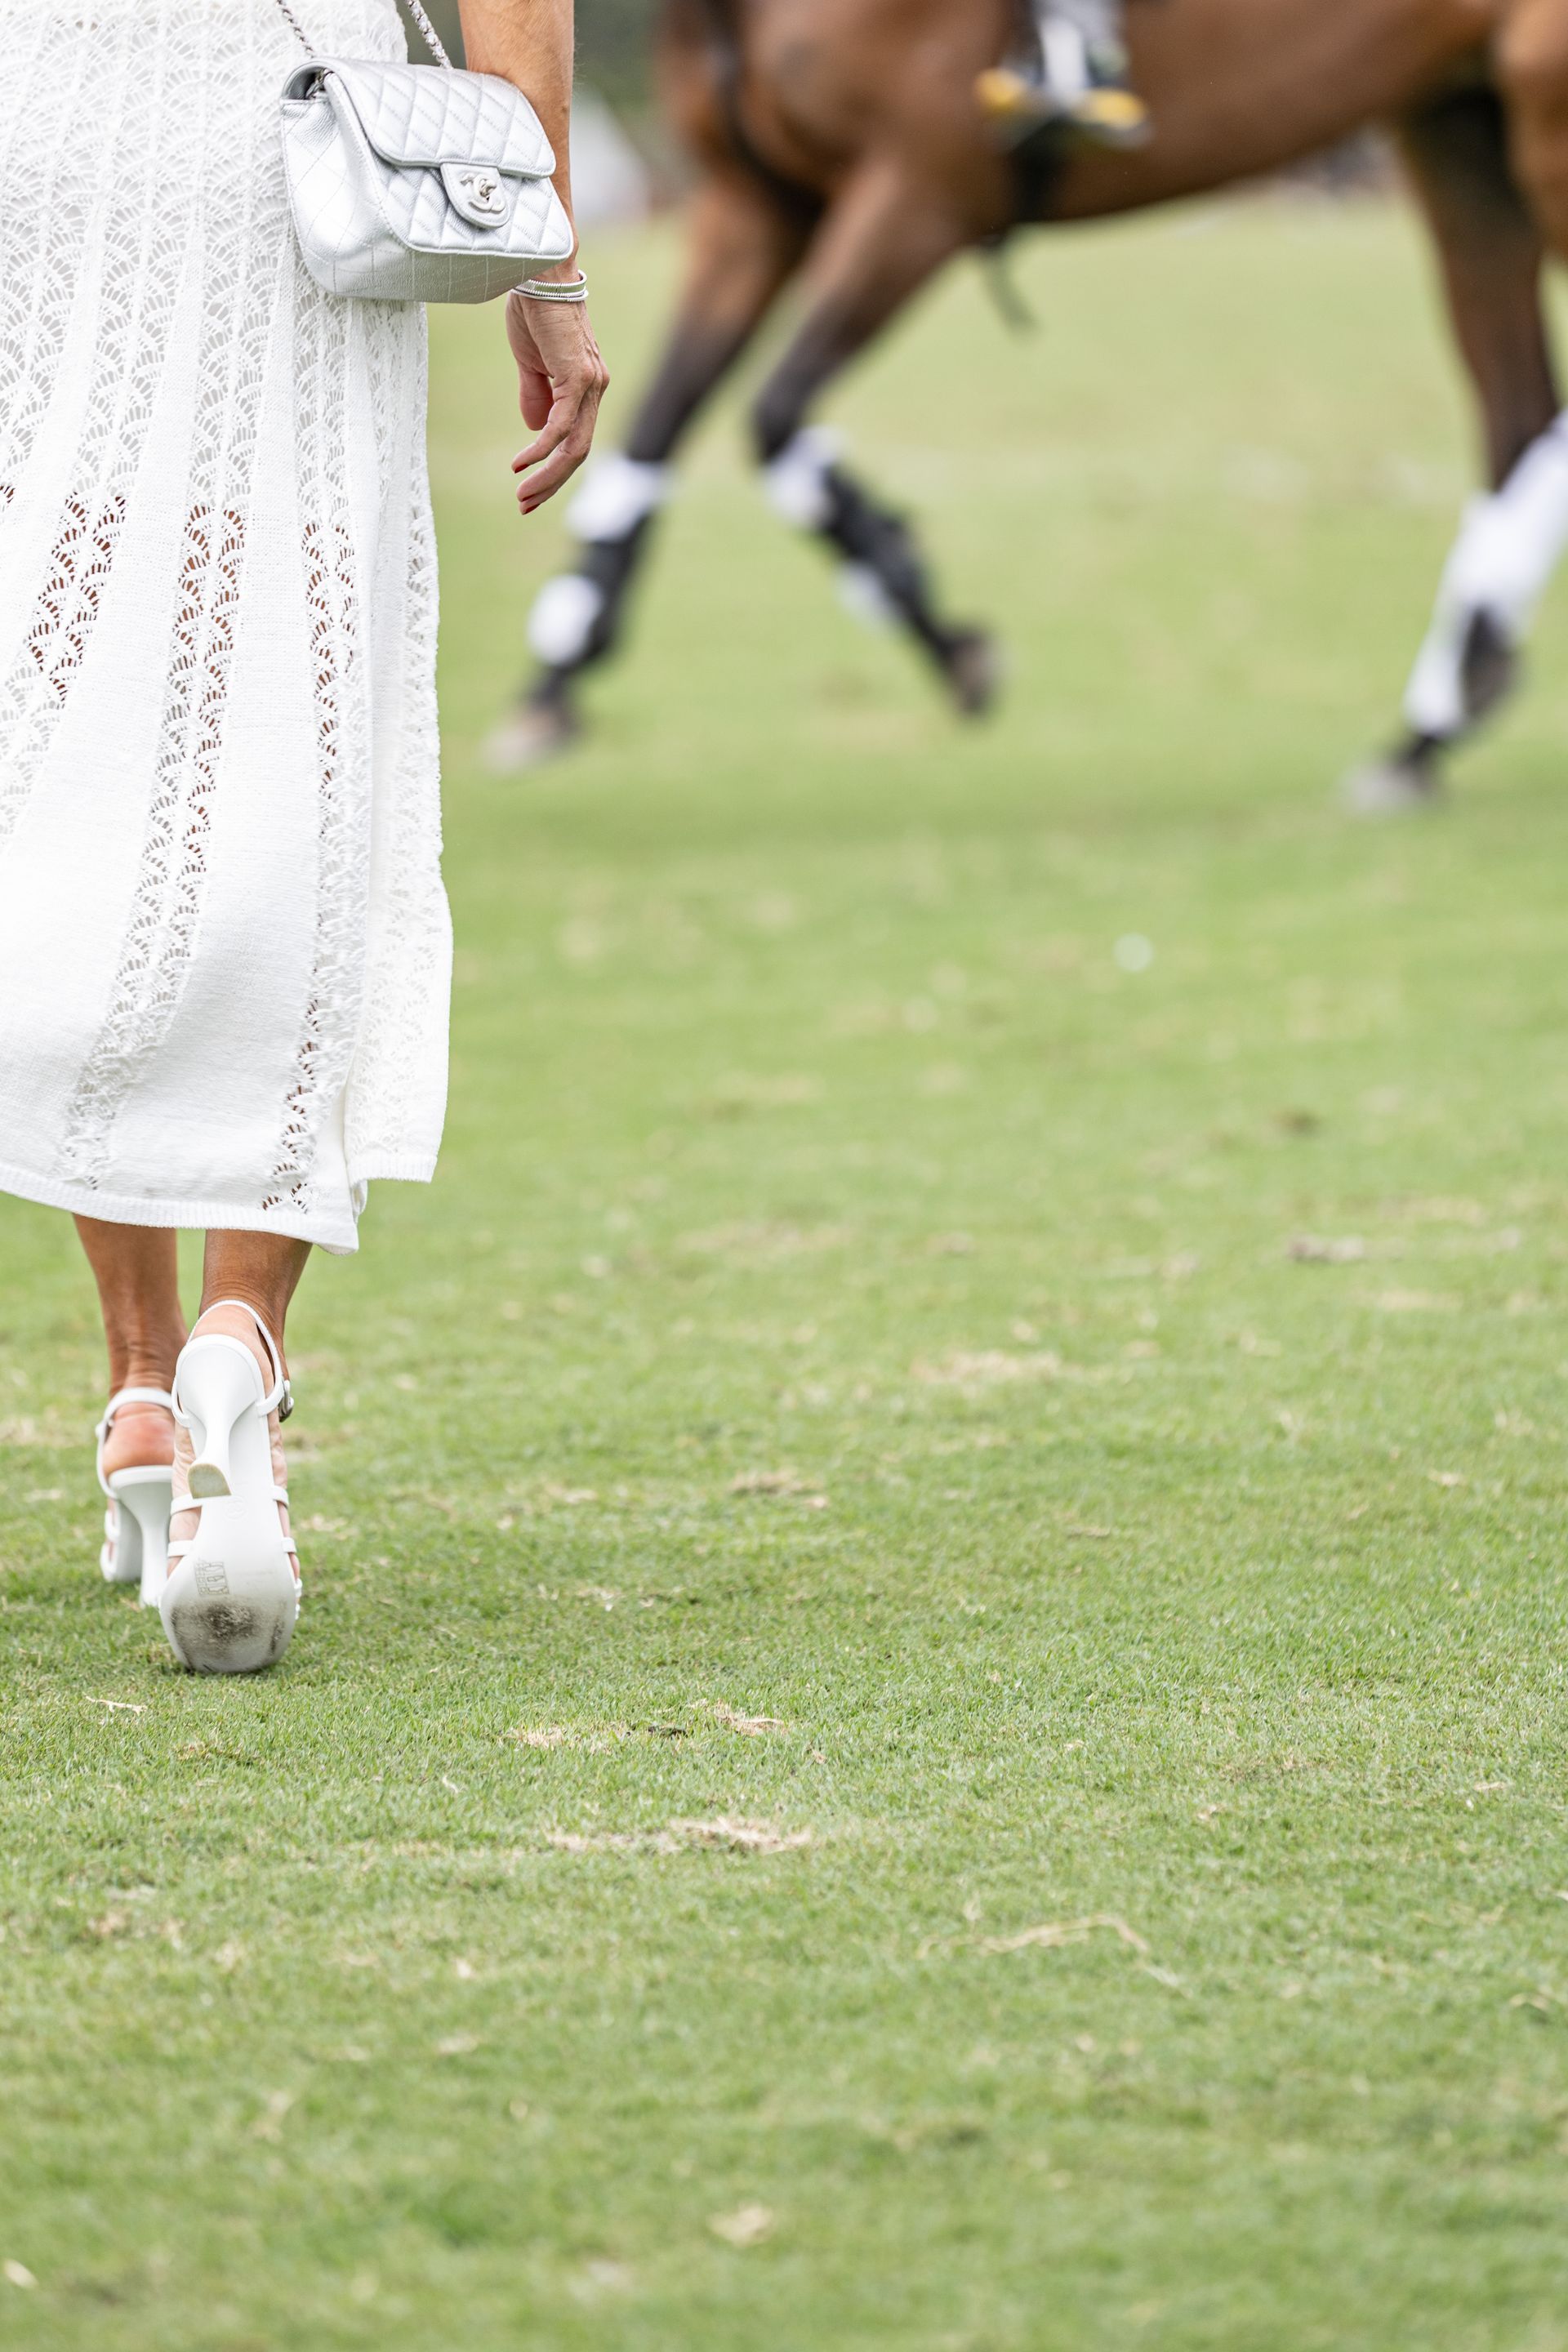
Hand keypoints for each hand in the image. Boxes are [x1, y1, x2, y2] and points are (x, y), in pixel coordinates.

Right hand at [506, 282, 608, 515]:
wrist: (537, 271)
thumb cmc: (533, 308)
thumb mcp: (531, 362)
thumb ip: (535, 395)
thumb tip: (533, 431)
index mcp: (587, 387)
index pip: (575, 440)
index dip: (553, 469)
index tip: (529, 491)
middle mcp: (596, 388)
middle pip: (579, 452)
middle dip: (552, 483)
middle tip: (526, 505)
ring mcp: (590, 384)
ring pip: (574, 446)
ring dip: (548, 475)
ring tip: (523, 494)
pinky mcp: (577, 377)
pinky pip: (560, 426)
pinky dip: (541, 449)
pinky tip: (521, 463)